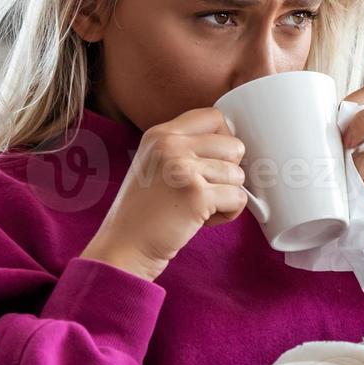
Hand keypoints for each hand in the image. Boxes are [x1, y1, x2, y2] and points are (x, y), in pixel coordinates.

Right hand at [80, 107, 248, 279]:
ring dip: (225, 196)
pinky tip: (201, 219)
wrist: (124, 246)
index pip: (214, 117)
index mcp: (161, 134)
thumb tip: (235, 146)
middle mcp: (170, 145)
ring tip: (197, 207)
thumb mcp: (155, 163)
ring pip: (239, 175)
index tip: (213, 162)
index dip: (223, 141)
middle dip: (228, 173)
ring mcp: (183, 169)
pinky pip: (238, 198)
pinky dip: (227, 214)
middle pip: (234, 146)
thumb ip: (186, 147)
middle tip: (203, 191)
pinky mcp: (196, 195)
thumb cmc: (145, 211)